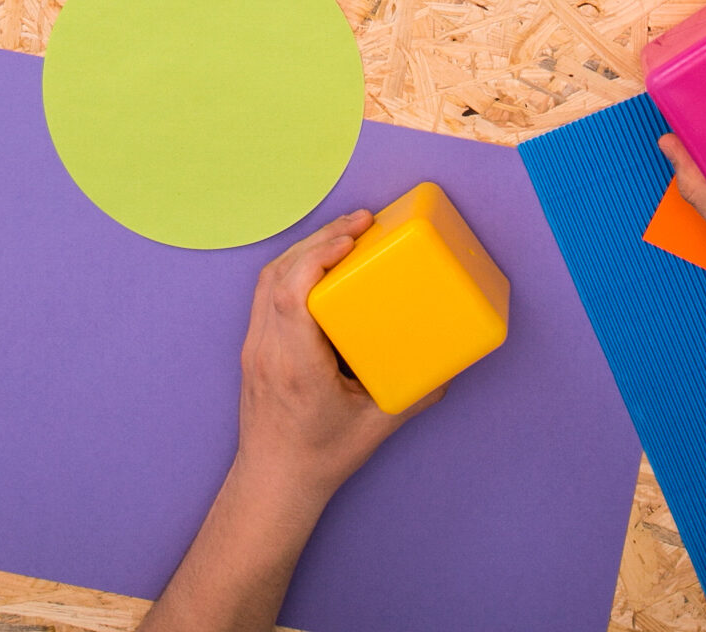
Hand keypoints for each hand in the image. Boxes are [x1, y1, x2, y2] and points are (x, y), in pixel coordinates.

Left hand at [233, 210, 439, 508]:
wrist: (272, 485)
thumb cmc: (320, 459)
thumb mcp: (377, 428)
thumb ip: (415, 395)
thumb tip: (450, 365)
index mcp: (296, 366)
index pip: (291, 295)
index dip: (318, 255)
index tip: (352, 236)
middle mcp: (268, 350)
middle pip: (280, 274)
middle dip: (320, 238)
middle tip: (361, 220)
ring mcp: (255, 347)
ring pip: (268, 278)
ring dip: (305, 248)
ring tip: (344, 233)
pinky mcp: (255, 347)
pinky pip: (267, 292)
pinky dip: (293, 267)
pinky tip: (320, 262)